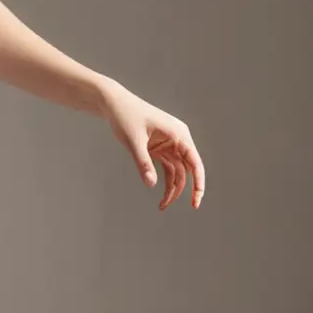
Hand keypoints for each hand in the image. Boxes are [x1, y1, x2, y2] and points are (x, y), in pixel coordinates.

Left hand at [99, 80, 204, 209]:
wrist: (114, 104)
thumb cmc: (125, 117)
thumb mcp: (133, 141)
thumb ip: (143, 162)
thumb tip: (151, 184)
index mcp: (178, 134)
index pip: (194, 162)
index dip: (199, 183)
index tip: (196, 201)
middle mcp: (178, 139)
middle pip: (188, 169)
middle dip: (184, 190)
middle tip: (180, 207)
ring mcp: (169, 144)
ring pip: (177, 171)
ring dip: (172, 189)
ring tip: (162, 206)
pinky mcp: (160, 148)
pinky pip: (168, 168)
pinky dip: (164, 181)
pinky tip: (161, 195)